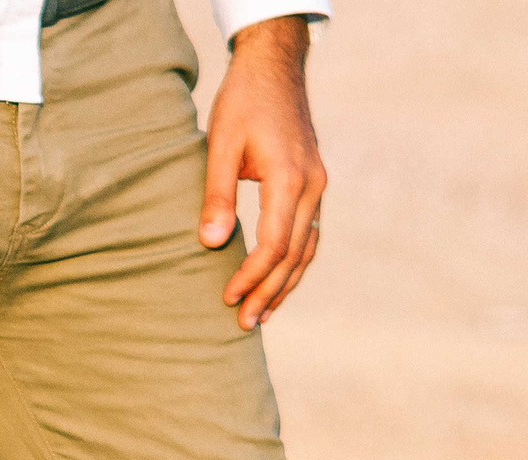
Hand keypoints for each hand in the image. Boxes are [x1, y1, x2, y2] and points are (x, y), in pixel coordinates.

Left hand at [200, 16, 325, 329]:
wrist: (274, 68)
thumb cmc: (243, 101)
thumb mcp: (221, 142)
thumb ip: (216, 194)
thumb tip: (210, 243)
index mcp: (290, 178)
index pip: (274, 245)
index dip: (252, 277)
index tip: (228, 298)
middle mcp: (312, 187)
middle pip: (294, 256)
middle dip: (268, 292)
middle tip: (244, 323)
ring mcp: (317, 187)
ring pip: (306, 250)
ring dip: (285, 285)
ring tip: (262, 314)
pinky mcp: (314, 185)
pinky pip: (308, 235)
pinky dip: (294, 263)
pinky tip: (279, 281)